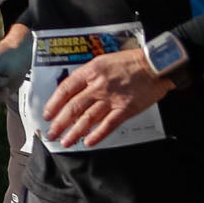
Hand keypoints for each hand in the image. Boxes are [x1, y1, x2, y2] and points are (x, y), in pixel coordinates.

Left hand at [40, 47, 172, 148]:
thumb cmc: (132, 61)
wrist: (156, 64)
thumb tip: (74, 91)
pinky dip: (98, 135)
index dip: (54, 103)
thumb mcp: (104, 60)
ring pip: (88, 119)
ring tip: (66, 142)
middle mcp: (99, 86)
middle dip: (60, 123)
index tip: (47, 114)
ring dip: (74, 132)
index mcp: (92, 71)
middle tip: (51, 134)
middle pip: (73, 107)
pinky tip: (89, 142)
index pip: (66, 89)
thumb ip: (89, 75)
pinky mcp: (125, 109)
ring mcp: (112, 98)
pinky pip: (108, 125)